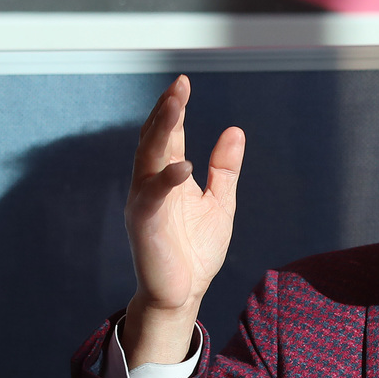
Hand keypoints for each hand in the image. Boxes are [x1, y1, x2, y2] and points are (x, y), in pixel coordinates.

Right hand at [122, 75, 244, 365]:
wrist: (182, 295)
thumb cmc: (194, 252)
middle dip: (166, 111)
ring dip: (161, 130)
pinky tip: (183, 165)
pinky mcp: (144, 223)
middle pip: (154, 139)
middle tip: (179, 85)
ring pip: (148, 158)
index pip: (168, 135)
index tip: (183, 82)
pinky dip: (167, 179)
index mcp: (167, 178)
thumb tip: (235, 131)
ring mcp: (144, 202)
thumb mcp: (219, 203)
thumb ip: (224, 169)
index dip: (174, 109)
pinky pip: (153, 196)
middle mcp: (151, 184)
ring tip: (174, 105)